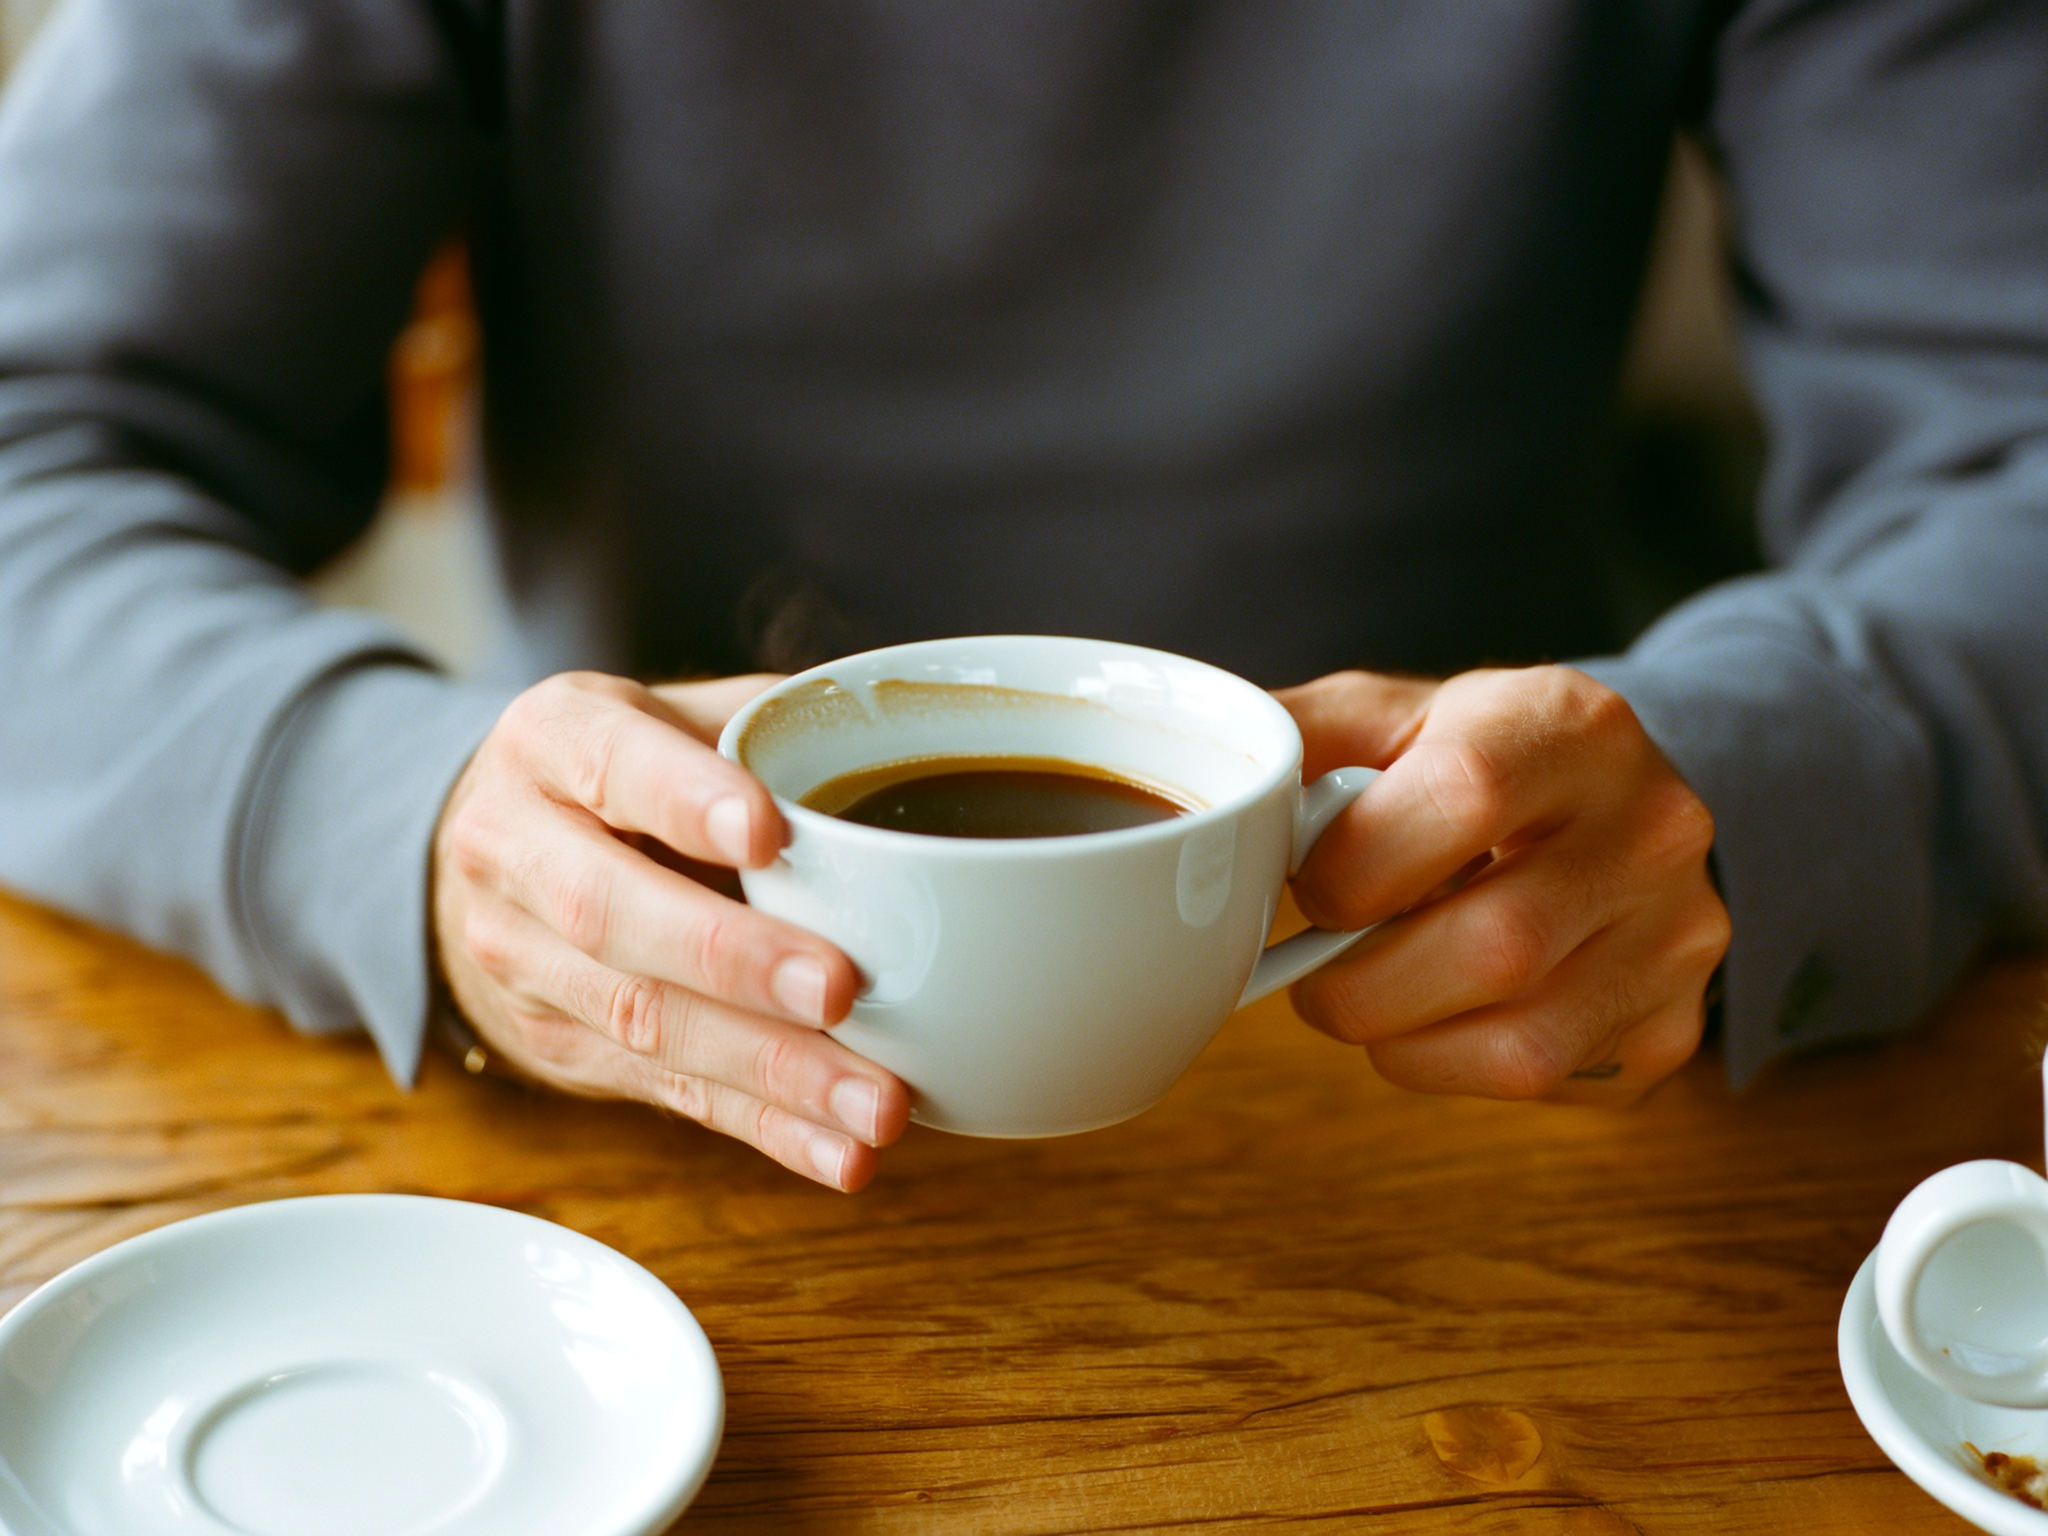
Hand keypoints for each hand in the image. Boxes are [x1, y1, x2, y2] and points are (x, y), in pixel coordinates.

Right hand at [432, 671, 910, 1188]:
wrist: (483, 857)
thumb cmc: (616, 774)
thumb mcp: (663, 713)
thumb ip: (765, 724)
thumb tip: (908, 736)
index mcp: (552, 740)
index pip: (612, 765)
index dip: (688, 800)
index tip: (771, 830)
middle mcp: (515, 848)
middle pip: (613, 913)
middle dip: (734, 959)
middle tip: (843, 988)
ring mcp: (524, 960)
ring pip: (644, 1019)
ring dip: (772, 1071)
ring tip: (876, 1102)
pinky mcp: (560, 1046)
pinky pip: (669, 1091)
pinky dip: (766, 1130)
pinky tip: (843, 1154)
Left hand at [1275, 666, 1728, 1104]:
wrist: (1603, 807)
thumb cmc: (1472, 761)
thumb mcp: (1391, 715)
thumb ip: (1295, 736)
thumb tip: (1197, 777)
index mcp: (1573, 724)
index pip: (1464, 797)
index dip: (1358, 865)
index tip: (1315, 884)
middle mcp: (1653, 826)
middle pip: (1495, 945)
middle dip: (1364, 985)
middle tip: (1319, 975)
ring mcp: (1681, 933)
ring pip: (1520, 1042)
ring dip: (1402, 1040)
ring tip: (1373, 998)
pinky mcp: (1674, 1024)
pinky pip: (1545, 1084)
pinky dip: (1454, 1070)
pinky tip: (1441, 1018)